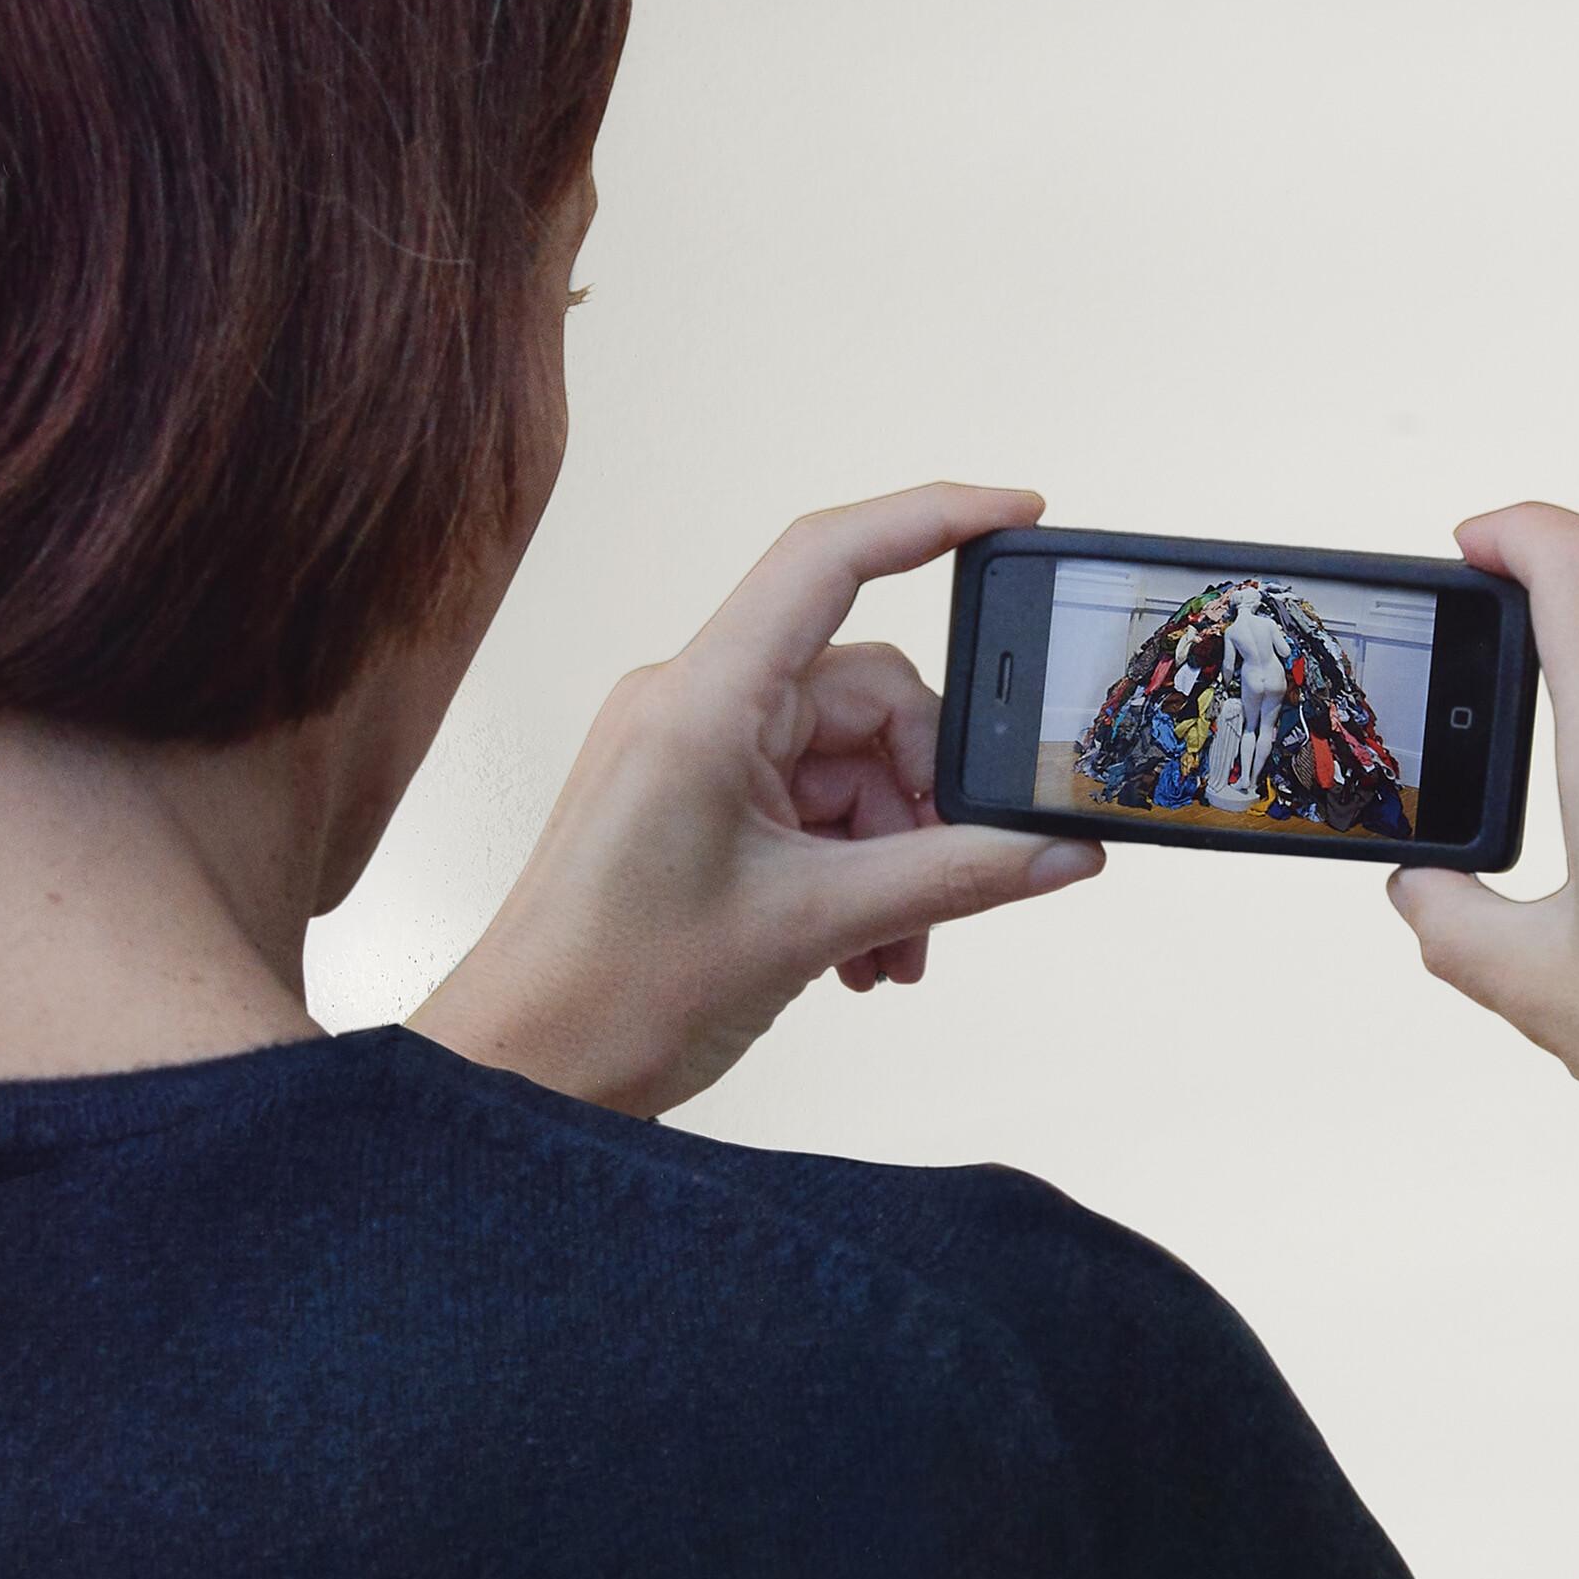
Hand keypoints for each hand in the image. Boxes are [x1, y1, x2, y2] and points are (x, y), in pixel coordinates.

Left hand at [409, 483, 1104, 1116]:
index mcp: (703, 699)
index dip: (929, 516)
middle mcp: (694, 703)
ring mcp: (691, 750)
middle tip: (956, 883)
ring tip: (894, 949)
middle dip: (926, 794)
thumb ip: (953, 878)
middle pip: (866, 695)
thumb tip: (1057, 848)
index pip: (826, 556)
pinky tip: (861, 948)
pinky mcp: (694, 797)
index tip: (1017, 510)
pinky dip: (854, 864)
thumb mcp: (813, 926)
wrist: (522, 1068)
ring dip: (894, 850)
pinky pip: (811, 800)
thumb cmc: (610, 991)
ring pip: (849, 761)